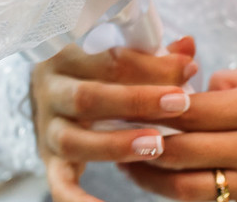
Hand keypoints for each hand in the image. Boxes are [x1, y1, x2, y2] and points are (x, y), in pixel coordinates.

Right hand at [32, 38, 197, 201]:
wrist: (55, 90)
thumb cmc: (97, 68)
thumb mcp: (120, 52)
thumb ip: (155, 53)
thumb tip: (188, 49)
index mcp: (68, 55)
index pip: (108, 59)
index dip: (150, 66)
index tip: (187, 71)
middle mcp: (52, 91)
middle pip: (87, 98)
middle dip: (135, 102)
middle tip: (179, 105)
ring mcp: (48, 128)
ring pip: (73, 141)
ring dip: (116, 145)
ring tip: (156, 146)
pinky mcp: (50, 160)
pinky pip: (59, 185)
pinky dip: (78, 201)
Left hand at [121, 63, 236, 201]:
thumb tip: (199, 87)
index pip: (190, 109)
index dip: (154, 107)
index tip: (131, 103)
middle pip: (181, 150)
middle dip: (142, 145)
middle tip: (117, 137)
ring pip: (190, 187)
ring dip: (154, 179)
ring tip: (131, 167)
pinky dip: (189, 199)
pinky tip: (171, 187)